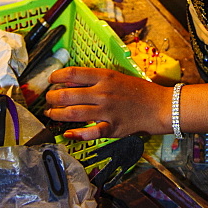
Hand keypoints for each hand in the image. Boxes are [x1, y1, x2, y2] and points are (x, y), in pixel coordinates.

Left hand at [43, 66, 171, 140]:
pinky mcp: (112, 128)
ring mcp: (107, 111)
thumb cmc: (138, 90)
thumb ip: (94, 79)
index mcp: (105, 76)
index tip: (51, 80)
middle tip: (48, 99)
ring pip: (74, 113)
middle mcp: (104, 92)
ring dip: (58, 114)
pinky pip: (90, 133)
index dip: (57, 76)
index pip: (73, 73)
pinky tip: (67, 134)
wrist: (159, 106)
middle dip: (53, 97)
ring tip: (51, 113)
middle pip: (69, 94)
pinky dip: (76, 134)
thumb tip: (71, 81)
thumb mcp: (116, 77)